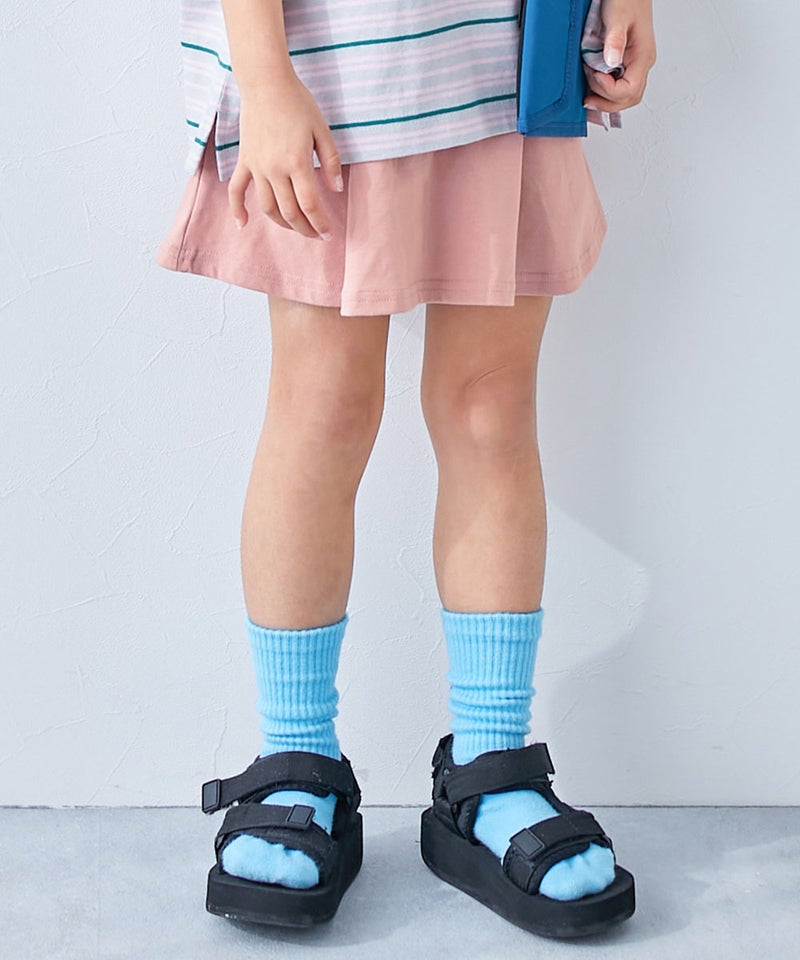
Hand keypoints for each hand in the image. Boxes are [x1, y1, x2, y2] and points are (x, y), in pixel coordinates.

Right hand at [227, 70, 343, 239]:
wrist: (265, 82)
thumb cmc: (297, 102)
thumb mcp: (322, 129)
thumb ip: (331, 161)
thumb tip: (337, 189)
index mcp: (297, 162)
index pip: (310, 205)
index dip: (320, 223)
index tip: (328, 233)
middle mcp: (275, 169)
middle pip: (290, 212)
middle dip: (305, 229)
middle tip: (316, 234)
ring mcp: (257, 166)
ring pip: (268, 207)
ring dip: (282, 224)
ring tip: (296, 228)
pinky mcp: (244, 161)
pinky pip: (237, 190)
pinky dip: (237, 209)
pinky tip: (243, 225)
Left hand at [583, 0, 656, 113]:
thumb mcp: (618, 16)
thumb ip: (615, 40)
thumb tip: (612, 62)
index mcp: (643, 56)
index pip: (630, 90)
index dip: (609, 90)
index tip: (594, 75)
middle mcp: (640, 64)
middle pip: (628, 99)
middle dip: (606, 102)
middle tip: (587, 95)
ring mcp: (634, 65)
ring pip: (623, 97)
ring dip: (604, 100)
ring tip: (588, 92)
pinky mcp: (625, 64)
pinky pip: (618, 87)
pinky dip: (604, 93)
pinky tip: (592, 90)